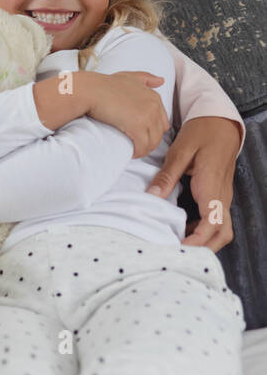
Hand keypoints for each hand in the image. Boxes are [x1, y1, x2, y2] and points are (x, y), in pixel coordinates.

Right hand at [85, 71, 168, 158]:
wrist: (89, 91)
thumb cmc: (103, 85)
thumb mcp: (128, 77)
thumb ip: (145, 78)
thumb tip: (161, 81)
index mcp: (154, 96)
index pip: (162, 120)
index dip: (152, 129)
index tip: (140, 134)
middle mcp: (154, 106)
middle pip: (160, 132)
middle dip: (150, 139)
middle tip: (136, 144)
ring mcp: (147, 116)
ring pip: (153, 141)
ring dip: (145, 148)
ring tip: (134, 150)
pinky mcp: (137, 127)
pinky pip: (143, 146)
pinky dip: (138, 152)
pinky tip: (131, 153)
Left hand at [147, 115, 239, 251]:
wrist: (221, 123)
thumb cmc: (202, 134)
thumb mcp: (180, 152)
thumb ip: (166, 176)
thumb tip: (151, 197)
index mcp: (212, 187)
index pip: (212, 224)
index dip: (197, 241)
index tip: (177, 247)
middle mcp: (222, 196)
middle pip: (222, 233)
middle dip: (204, 247)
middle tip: (176, 251)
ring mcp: (223, 196)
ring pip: (222, 228)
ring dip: (204, 240)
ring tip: (178, 242)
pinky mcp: (219, 194)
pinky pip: (217, 219)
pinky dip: (204, 229)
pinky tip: (184, 227)